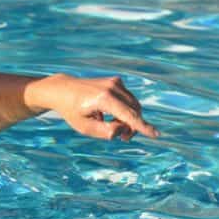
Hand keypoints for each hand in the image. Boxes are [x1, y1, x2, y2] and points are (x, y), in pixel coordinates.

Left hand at [27, 74, 159, 140]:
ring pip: (134, 105)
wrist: (63, 90)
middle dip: (131, 126)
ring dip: (129, 119)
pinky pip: (128, 100)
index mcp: (103, 99)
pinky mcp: (117, 81)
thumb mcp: (84, 127)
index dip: (142, 126)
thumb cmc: (72, 111)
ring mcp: (115, 82)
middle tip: (121, 137)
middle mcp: (112, 87)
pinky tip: (110, 115)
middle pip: (134, 111)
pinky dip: (125, 110)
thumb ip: (104, 132)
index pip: (128, 115)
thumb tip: (122, 131)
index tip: (155, 134)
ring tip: (113, 126)